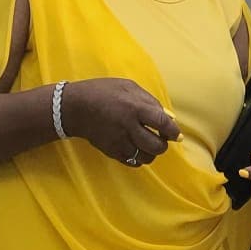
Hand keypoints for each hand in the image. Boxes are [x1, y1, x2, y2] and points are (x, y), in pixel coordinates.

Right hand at [62, 78, 178, 164]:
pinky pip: (133, 162)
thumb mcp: (128, 87)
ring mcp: (119, 142)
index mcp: (134, 107)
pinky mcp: (111, 152)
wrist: (75, 107)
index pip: (162, 124)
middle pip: (156, 146)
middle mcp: (128, 126)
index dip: (173, 131)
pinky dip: (139, 157)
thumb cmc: (103, 92)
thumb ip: (150, 101)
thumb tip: (167, 117)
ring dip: (151, 152)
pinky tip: (136, 147)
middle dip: (163, 144)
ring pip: (146, 157)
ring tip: (148, 142)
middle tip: (161, 138)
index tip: (176, 134)